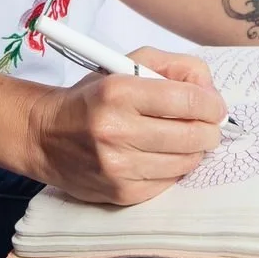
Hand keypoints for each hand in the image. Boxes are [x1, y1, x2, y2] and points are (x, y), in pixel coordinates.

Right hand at [20, 46, 229, 205]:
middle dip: (209, 129)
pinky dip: (172, 168)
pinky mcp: (121, 192)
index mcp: (119, 91)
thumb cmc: (92, 98)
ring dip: (192, 150)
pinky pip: (169, 182)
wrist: (45, 135)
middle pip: (194, 136)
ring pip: (187, 162)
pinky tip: (159, 156)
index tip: (213, 106)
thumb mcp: (126, 64)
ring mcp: (118, 166)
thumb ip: (174, 67)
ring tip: (179, 138)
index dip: (212, 104)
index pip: (189, 101)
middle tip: (205, 124)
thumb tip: (211, 93)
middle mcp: (117, 130)